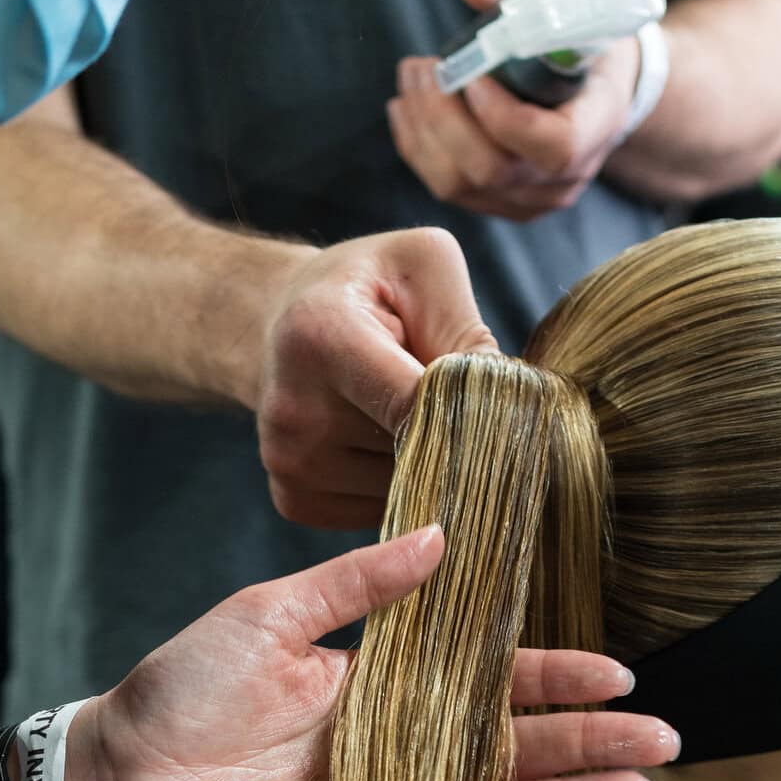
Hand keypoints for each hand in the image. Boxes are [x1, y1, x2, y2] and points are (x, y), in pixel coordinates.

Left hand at [70, 525, 677, 780]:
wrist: (118, 775)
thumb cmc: (184, 688)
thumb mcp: (269, 616)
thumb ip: (354, 588)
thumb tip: (440, 539)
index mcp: (384, 686)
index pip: (493, 680)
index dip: (558, 678)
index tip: (620, 674)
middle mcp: (400, 752)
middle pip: (517, 749)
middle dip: (592, 745)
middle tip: (664, 744)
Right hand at [256, 228, 497, 526]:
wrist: (274, 322)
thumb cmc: (363, 288)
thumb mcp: (421, 267)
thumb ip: (465, 327)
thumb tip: (506, 407)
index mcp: (321, 338)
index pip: (417, 406)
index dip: (469, 411)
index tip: (500, 405)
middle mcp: (295, 412)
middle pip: (417, 454)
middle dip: (452, 433)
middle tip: (449, 397)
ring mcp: (289, 466)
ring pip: (407, 492)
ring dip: (429, 464)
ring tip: (402, 413)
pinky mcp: (295, 501)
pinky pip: (384, 513)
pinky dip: (402, 486)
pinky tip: (380, 441)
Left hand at [387, 0, 639, 224]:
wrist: (601, 76)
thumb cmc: (588, 22)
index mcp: (599, 120)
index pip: (555, 147)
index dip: (504, 118)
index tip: (474, 75)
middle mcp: (569, 174)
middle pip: (494, 171)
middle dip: (443, 118)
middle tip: (422, 66)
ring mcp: (535, 196)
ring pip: (462, 186)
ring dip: (423, 131)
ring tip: (412, 78)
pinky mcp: (504, 201)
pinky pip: (450, 189)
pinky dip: (418, 148)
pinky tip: (408, 107)